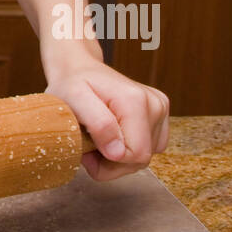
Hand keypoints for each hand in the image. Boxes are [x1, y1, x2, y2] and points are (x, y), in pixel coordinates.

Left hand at [45, 59, 168, 181]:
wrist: (79, 68)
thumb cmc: (72, 84)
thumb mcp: (73, 99)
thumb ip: (98, 125)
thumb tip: (119, 152)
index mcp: (136, 101)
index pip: (135, 155)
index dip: (109, 163)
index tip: (86, 151)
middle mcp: (155, 104)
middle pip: (141, 159)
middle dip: (112, 162)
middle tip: (89, 145)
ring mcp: (159, 108)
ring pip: (145, 156)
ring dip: (119, 156)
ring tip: (99, 137)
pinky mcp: (160, 113)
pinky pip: (149, 147)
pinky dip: (128, 148)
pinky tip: (112, 135)